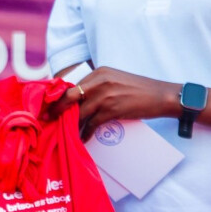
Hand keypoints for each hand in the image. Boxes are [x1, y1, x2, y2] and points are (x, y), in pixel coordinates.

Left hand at [49, 66, 179, 140]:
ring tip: (66, 132)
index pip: (72, 84)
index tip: (51, 106)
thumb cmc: (139, 89)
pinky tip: (83, 139)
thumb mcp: (116, 80)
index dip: (60, 97)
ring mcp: (105, 95)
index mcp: (99, 72)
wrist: (162, 96)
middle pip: (69, 96)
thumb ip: (98, 85)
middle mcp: (100, 81)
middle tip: (48, 119)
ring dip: (72, 125)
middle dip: (57, 109)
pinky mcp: (112, 109)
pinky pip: (92, 124)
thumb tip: (79, 100)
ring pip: (79, 113)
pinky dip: (86, 133)